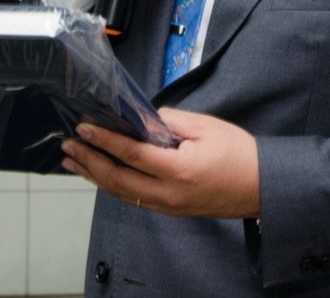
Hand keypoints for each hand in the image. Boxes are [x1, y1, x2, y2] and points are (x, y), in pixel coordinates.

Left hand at [60, 108, 260, 218]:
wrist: (261, 187)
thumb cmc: (238, 153)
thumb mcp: (205, 127)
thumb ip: (169, 122)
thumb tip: (140, 119)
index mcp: (179, 169)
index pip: (130, 154)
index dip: (104, 140)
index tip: (83, 128)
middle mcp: (169, 193)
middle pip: (117, 180)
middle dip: (89, 161)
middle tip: (68, 146)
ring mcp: (168, 205)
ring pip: (122, 193)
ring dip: (94, 176)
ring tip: (73, 162)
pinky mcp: (171, 210)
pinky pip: (134, 199)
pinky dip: (113, 186)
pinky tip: (101, 175)